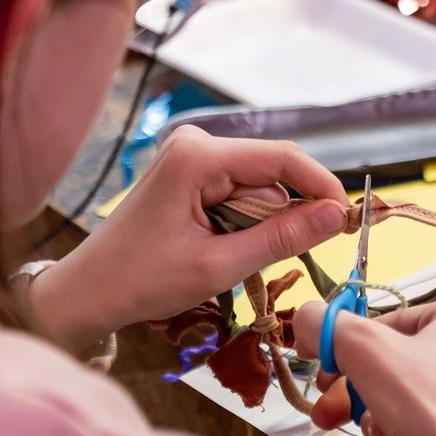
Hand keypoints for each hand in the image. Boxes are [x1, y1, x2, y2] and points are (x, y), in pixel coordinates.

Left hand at [28, 126, 349, 351]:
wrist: (86, 292)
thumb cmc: (141, 282)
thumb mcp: (219, 266)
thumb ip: (281, 238)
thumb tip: (338, 215)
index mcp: (198, 156)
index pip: (282, 159)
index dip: (322, 187)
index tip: (350, 220)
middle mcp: (196, 143)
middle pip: (272, 172)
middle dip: (290, 213)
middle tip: (294, 255)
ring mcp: (192, 155)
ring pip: (260, 185)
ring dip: (264, 222)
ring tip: (236, 258)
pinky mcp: (191, 172)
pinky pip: (240, 191)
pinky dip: (247, 221)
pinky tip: (227, 247)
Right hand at [294, 298, 435, 435]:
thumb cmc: (430, 408)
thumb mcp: (365, 351)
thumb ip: (329, 326)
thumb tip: (308, 316)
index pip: (390, 321)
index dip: (349, 347)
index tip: (325, 373)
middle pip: (400, 358)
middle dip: (361, 388)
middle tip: (331, 408)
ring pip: (413, 389)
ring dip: (381, 411)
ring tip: (375, 432)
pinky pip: (433, 413)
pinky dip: (409, 427)